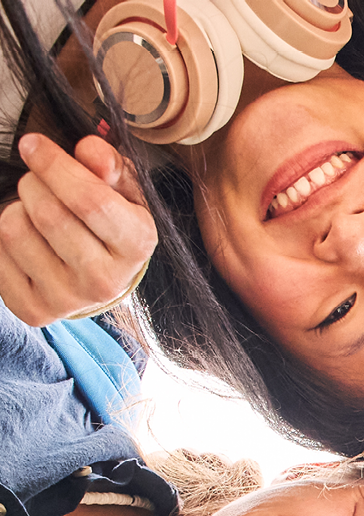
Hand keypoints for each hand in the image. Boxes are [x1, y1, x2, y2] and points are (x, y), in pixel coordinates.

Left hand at [0, 133, 157, 324]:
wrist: (99, 279)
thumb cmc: (108, 225)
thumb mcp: (121, 192)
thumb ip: (108, 165)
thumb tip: (90, 150)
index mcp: (136, 247)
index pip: (90, 201)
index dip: (54, 164)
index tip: (33, 145)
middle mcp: (104, 281)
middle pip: (48, 213)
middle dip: (34, 184)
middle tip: (39, 184)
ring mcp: (67, 299)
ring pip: (15, 229)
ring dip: (17, 209)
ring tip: (34, 215)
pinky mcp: (33, 309)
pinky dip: (4, 237)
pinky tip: (26, 240)